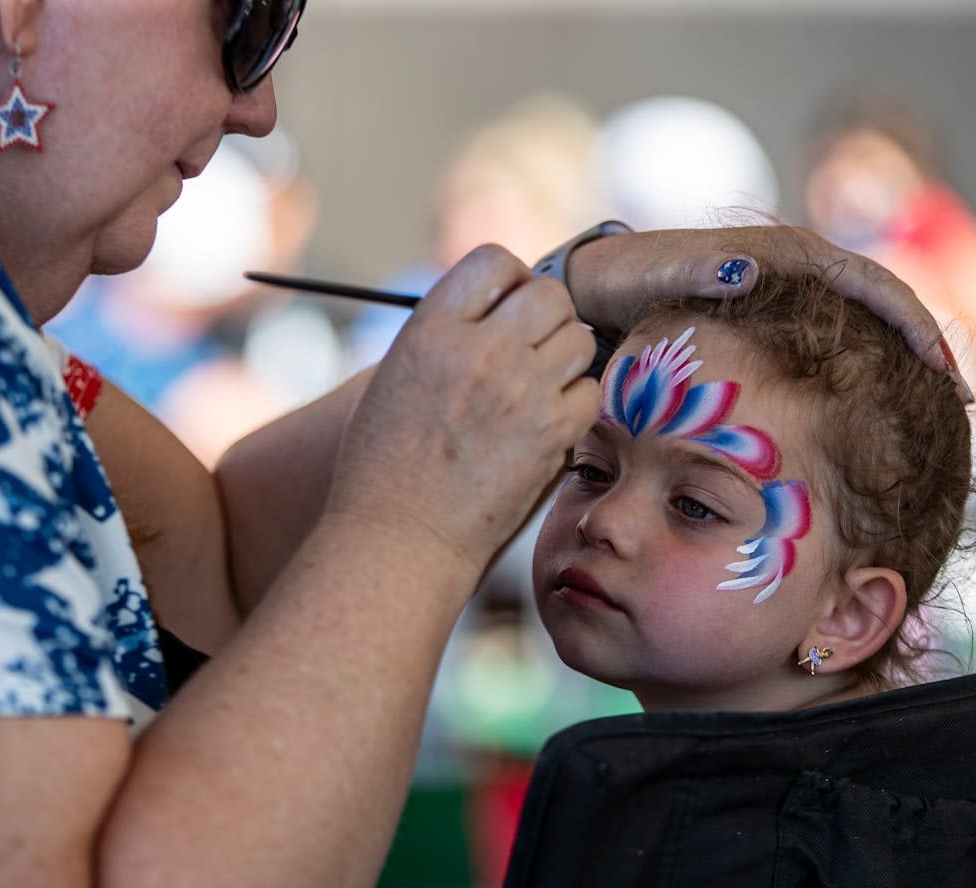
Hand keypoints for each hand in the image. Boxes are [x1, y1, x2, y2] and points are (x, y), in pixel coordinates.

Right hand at [327, 245, 599, 566]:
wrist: (400, 538)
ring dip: (565, 360)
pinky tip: (548, 424)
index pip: (496, 260)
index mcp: (431, 327)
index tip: (503, 314)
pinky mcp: (551, 432)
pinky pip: (591, 391)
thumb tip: (502, 309)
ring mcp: (520, 389)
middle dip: (545, 319)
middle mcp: (479, 348)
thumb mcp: (398, 374)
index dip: (508, 283)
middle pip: (550, 295)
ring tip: (537, 391)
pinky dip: (576, 404)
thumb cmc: (385, 466)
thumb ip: (450, 334)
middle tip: (529, 354)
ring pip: (578, 338)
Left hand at [565, 226, 973, 402]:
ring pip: (868, 322)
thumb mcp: (658, 277)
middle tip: (961, 400)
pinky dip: (868, 365)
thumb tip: (743, 271)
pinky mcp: (781, 315)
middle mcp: (802, 266)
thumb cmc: (630, 281)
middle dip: (927, 346)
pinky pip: (840, 338)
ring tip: (937, 406)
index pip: (872, 283)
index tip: (942, 369)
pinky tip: (878, 403)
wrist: (604, 283)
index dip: (914, 324)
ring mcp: (795, 290)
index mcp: (788, 253)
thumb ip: (696, 272)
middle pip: (886, 302)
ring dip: (904, 358)